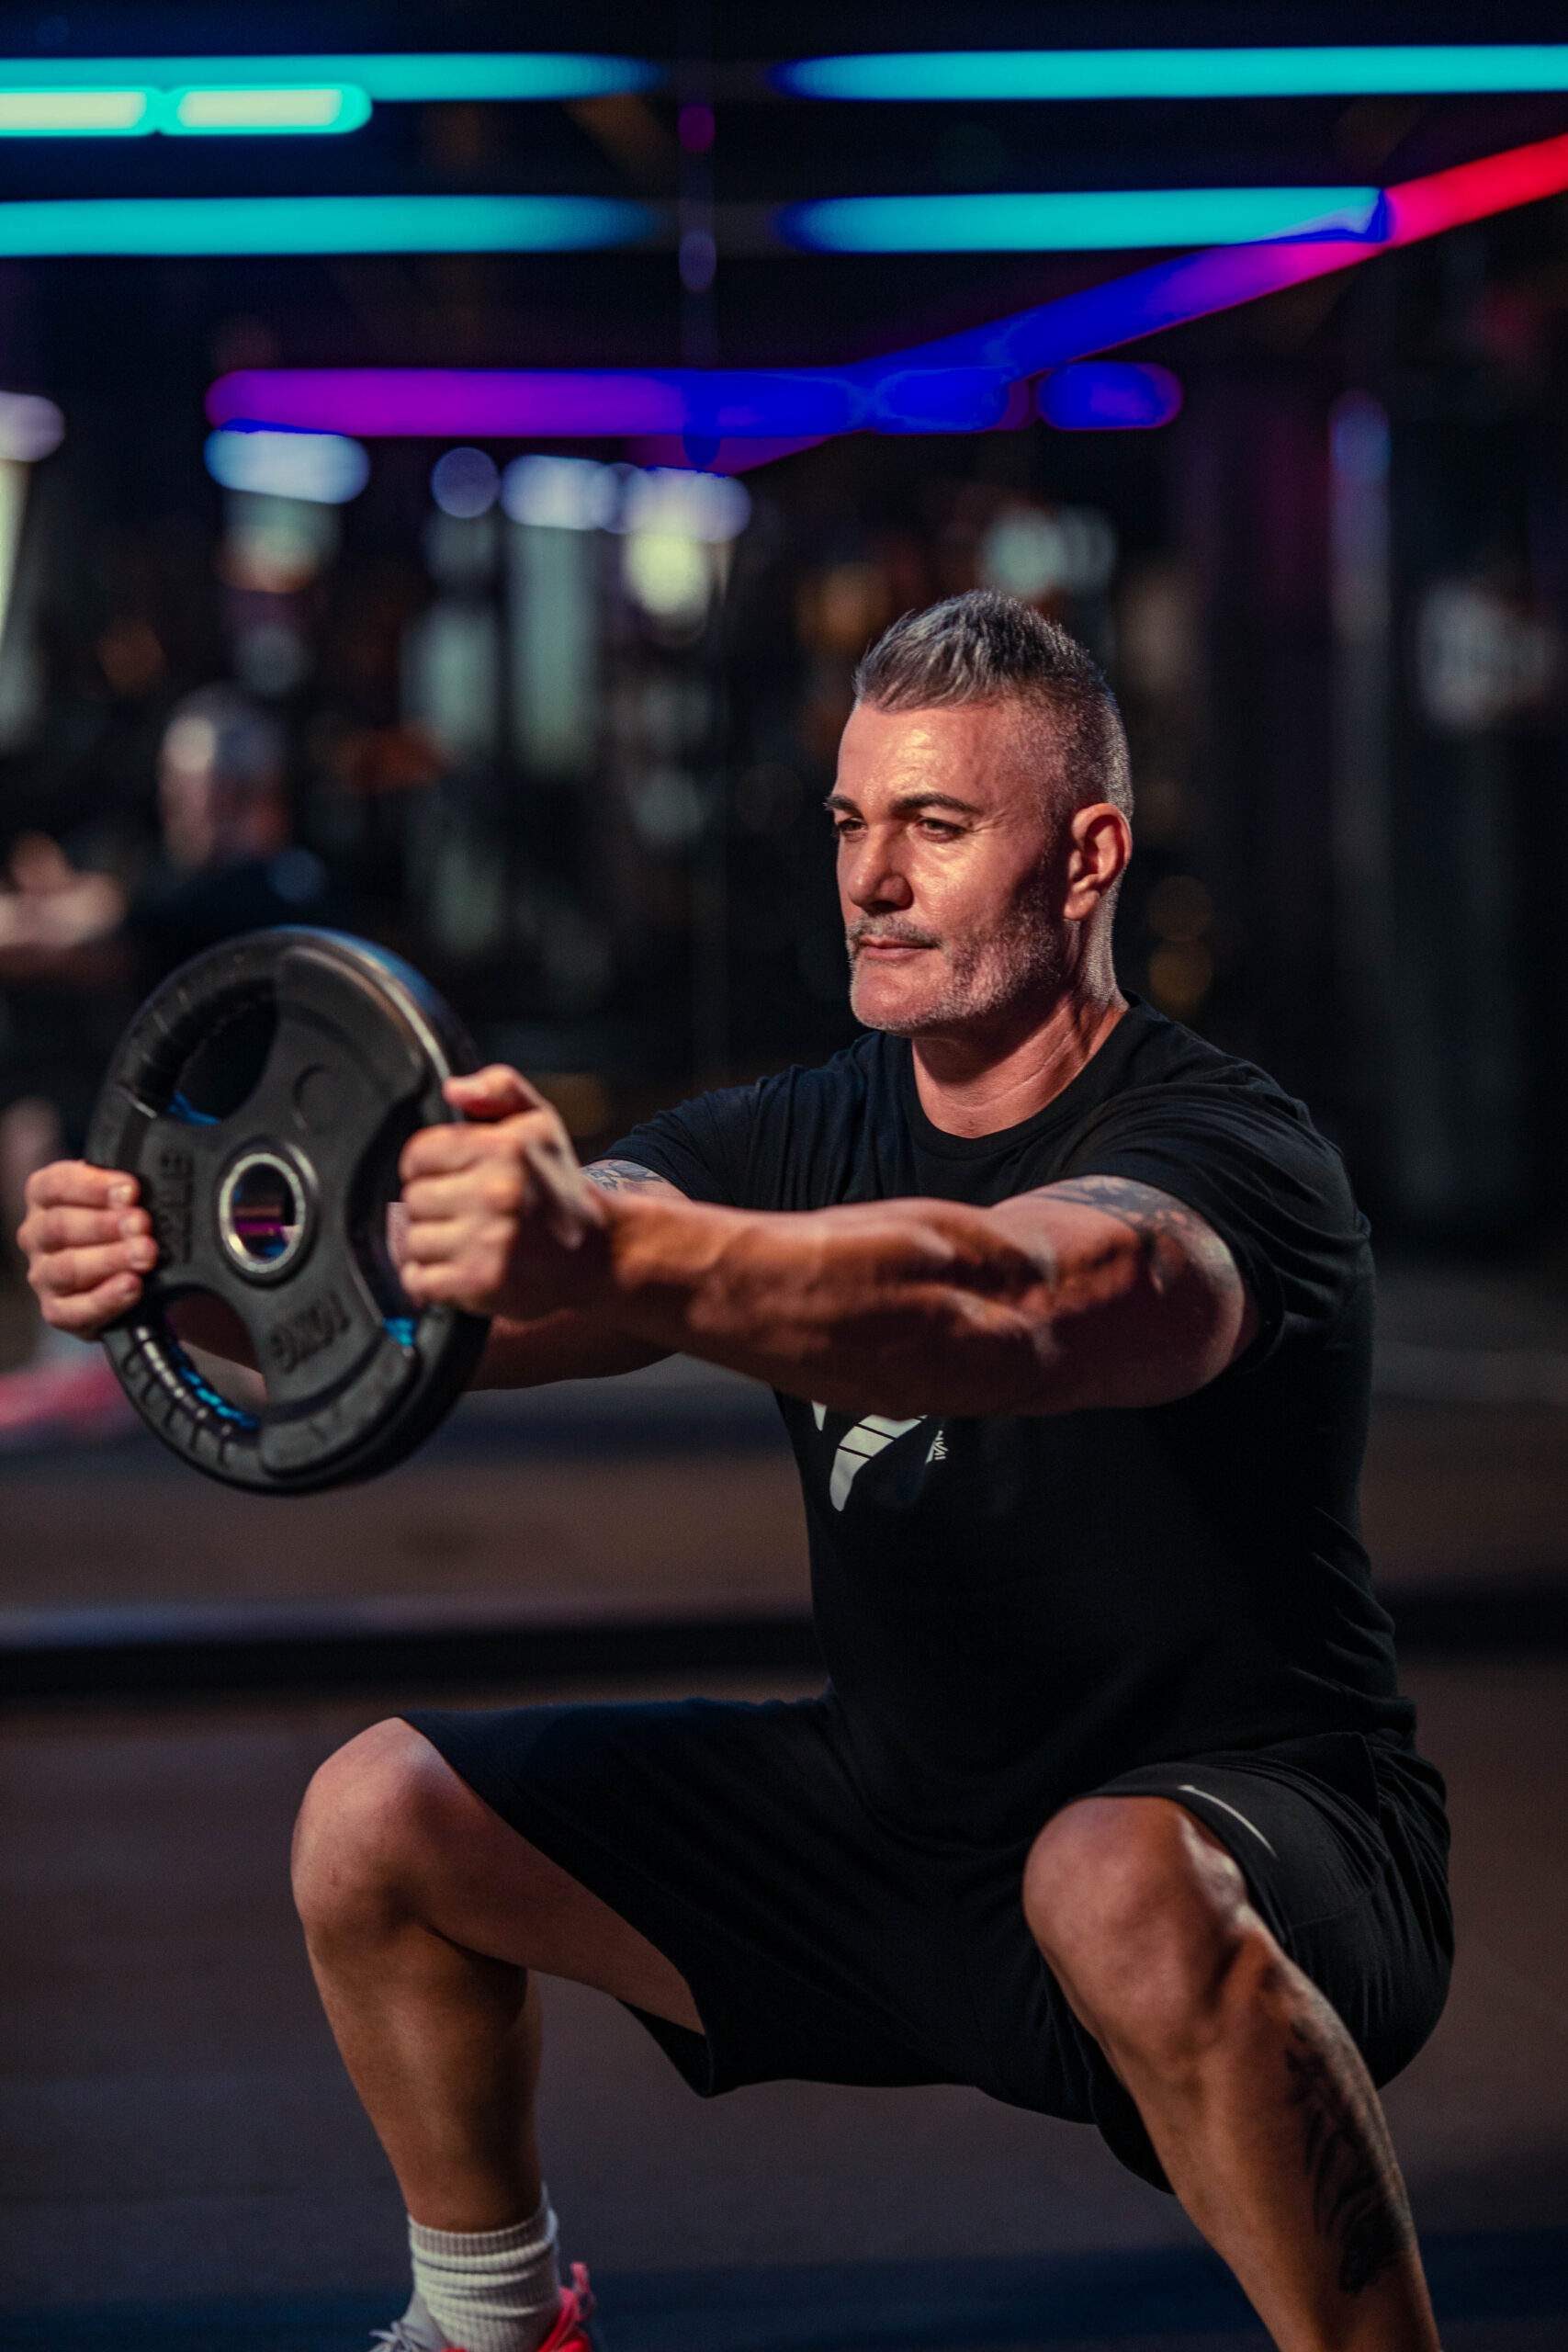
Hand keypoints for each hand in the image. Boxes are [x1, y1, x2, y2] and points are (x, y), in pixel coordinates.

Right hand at [17, 1161, 156, 1336]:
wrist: (136, 1282)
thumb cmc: (126, 1228)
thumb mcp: (124, 1201)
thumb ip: (126, 1192)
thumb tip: (140, 1188)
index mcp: (46, 1198)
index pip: (55, 1184)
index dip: (93, 1186)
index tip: (131, 1190)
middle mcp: (37, 1235)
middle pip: (60, 1226)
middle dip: (106, 1224)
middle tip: (142, 1224)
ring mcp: (44, 1276)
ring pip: (67, 1268)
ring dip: (110, 1259)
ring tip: (145, 1255)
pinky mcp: (58, 1311)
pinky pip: (75, 1310)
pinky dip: (106, 1298)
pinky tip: (132, 1286)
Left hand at [397, 1066, 609, 1320]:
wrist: (597, 1253)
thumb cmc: (557, 1185)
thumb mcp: (539, 1122)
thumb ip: (499, 1087)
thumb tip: (453, 1090)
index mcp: (504, 1149)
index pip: (418, 1154)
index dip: (428, 1166)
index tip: (452, 1176)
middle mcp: (496, 1193)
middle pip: (413, 1199)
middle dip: (433, 1206)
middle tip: (466, 1212)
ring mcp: (488, 1241)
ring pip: (413, 1241)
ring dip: (432, 1245)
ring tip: (466, 1241)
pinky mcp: (482, 1283)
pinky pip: (419, 1280)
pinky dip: (432, 1280)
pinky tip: (461, 1269)